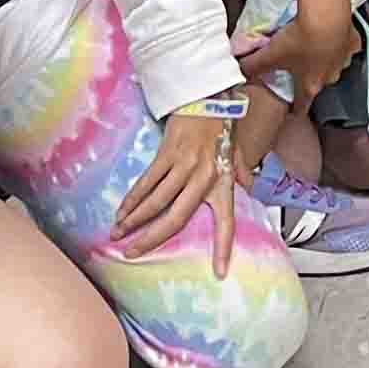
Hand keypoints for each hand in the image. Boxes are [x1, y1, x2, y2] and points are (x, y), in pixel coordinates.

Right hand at [113, 104, 242, 274]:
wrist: (208, 94)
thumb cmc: (222, 125)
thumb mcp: (237, 150)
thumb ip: (241, 171)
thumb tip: (249, 185)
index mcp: (223, 182)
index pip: (227, 222)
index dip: (224, 248)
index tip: (221, 273)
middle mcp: (204, 178)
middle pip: (175, 217)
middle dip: (152, 238)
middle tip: (133, 253)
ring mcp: (184, 166)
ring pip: (156, 201)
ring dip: (135, 219)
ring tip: (119, 234)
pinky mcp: (167, 154)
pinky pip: (146, 182)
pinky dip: (132, 199)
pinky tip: (122, 211)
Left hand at [232, 0, 361, 117]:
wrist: (326, 16)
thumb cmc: (298, 40)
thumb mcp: (270, 54)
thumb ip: (252, 65)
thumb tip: (237, 72)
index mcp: (309, 85)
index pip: (302, 107)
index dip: (295, 110)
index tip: (291, 111)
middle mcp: (329, 78)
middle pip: (318, 84)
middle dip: (309, 78)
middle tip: (298, 66)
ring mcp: (343, 61)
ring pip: (334, 66)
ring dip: (325, 60)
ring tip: (314, 47)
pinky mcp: (354, 43)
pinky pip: (346, 47)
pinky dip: (339, 43)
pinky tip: (332, 33)